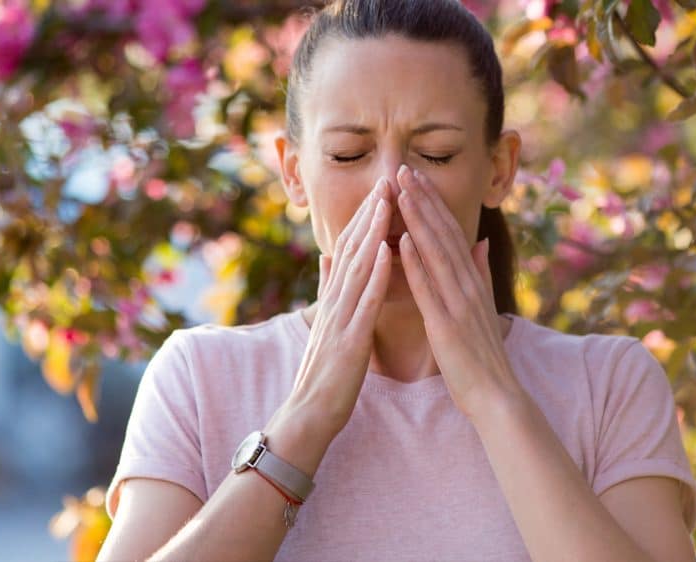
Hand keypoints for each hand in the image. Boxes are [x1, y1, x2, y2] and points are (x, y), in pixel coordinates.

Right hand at [284, 175, 394, 437]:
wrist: (308, 416)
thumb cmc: (324, 374)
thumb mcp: (327, 324)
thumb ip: (328, 289)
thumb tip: (328, 256)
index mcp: (334, 299)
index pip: (351, 250)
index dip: (365, 217)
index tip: (381, 188)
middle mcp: (335, 302)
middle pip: (353, 249)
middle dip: (370, 213)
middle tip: (386, 178)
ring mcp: (340, 319)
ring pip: (357, 267)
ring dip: (372, 231)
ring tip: (387, 201)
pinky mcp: (349, 340)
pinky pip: (364, 302)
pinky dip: (376, 273)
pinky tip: (387, 250)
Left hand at [394, 164, 523, 418]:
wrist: (496, 396)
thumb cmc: (482, 356)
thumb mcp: (482, 307)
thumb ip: (480, 272)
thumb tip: (478, 242)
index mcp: (471, 281)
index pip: (449, 233)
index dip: (432, 203)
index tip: (415, 176)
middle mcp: (467, 285)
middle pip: (442, 234)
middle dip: (422, 199)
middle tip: (403, 168)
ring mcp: (458, 303)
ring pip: (435, 253)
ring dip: (417, 220)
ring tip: (401, 190)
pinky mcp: (446, 324)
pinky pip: (429, 289)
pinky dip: (416, 263)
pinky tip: (401, 240)